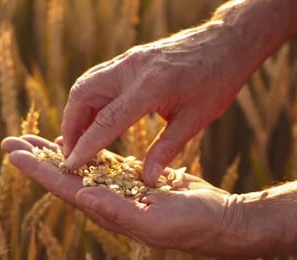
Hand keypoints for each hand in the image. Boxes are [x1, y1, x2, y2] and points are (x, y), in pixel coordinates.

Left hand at [2, 135, 245, 256]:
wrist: (216, 219)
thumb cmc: (191, 225)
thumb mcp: (155, 222)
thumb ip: (117, 212)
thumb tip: (82, 197)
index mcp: (106, 209)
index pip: (63, 187)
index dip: (37, 169)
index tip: (13, 152)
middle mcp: (106, 200)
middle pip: (63, 175)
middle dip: (37, 157)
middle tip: (12, 139)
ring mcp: (118, 189)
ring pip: (80, 166)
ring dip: (57, 151)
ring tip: (35, 136)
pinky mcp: (132, 179)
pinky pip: (102, 163)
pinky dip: (86, 150)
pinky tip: (77, 141)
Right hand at [62, 21, 250, 184]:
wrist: (226, 42)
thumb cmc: (217, 81)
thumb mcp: (195, 120)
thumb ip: (166, 149)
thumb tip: (147, 179)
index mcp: (150, 87)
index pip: (105, 121)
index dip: (85, 146)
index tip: (70, 166)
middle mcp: (131, 69)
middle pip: (82, 95)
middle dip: (70, 126)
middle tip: (70, 153)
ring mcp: (128, 60)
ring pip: (86, 85)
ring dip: (76, 113)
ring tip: (79, 140)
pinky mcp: (129, 58)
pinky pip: (98, 80)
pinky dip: (90, 102)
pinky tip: (96, 120)